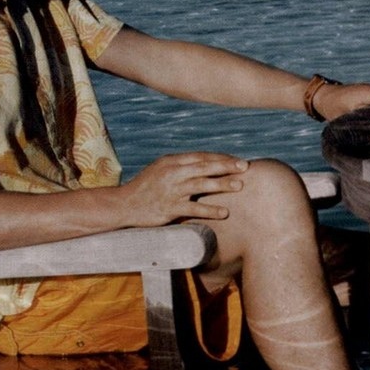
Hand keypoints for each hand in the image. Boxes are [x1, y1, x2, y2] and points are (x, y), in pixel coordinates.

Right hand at [116, 151, 246, 224]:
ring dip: (222, 184)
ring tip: (240, 186)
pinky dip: (210, 210)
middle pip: (205, 166)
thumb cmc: (145, 187)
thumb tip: (205, 164)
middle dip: (227, 166)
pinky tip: (224, 213)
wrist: (123, 205)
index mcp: (172, 161)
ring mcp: (171, 190)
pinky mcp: (170, 208)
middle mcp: (173, 173)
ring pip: (202, 185)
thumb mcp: (161, 169)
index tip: (237, 161)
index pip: (201, 156)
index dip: (221, 158)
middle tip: (245, 167)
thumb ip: (181, 166)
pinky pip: (194, 209)